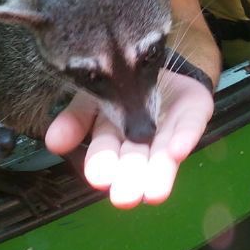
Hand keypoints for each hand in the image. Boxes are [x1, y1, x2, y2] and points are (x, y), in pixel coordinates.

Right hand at [43, 69, 213, 207]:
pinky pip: (191, 125)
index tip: (99, 180)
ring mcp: (171, 125)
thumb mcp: (89, 94)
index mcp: (113, 134)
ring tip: (154, 192)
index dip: (102, 165)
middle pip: (136, 159)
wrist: (153, 52)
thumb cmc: (119, 80)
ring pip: (164, 151)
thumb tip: (53, 143)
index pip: (105, 153)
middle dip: (131, 177)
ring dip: (159, 171)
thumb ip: (74, 118)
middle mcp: (143, 136)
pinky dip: (184, 138)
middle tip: (126, 197)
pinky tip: (177, 151)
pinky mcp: (195, 110)